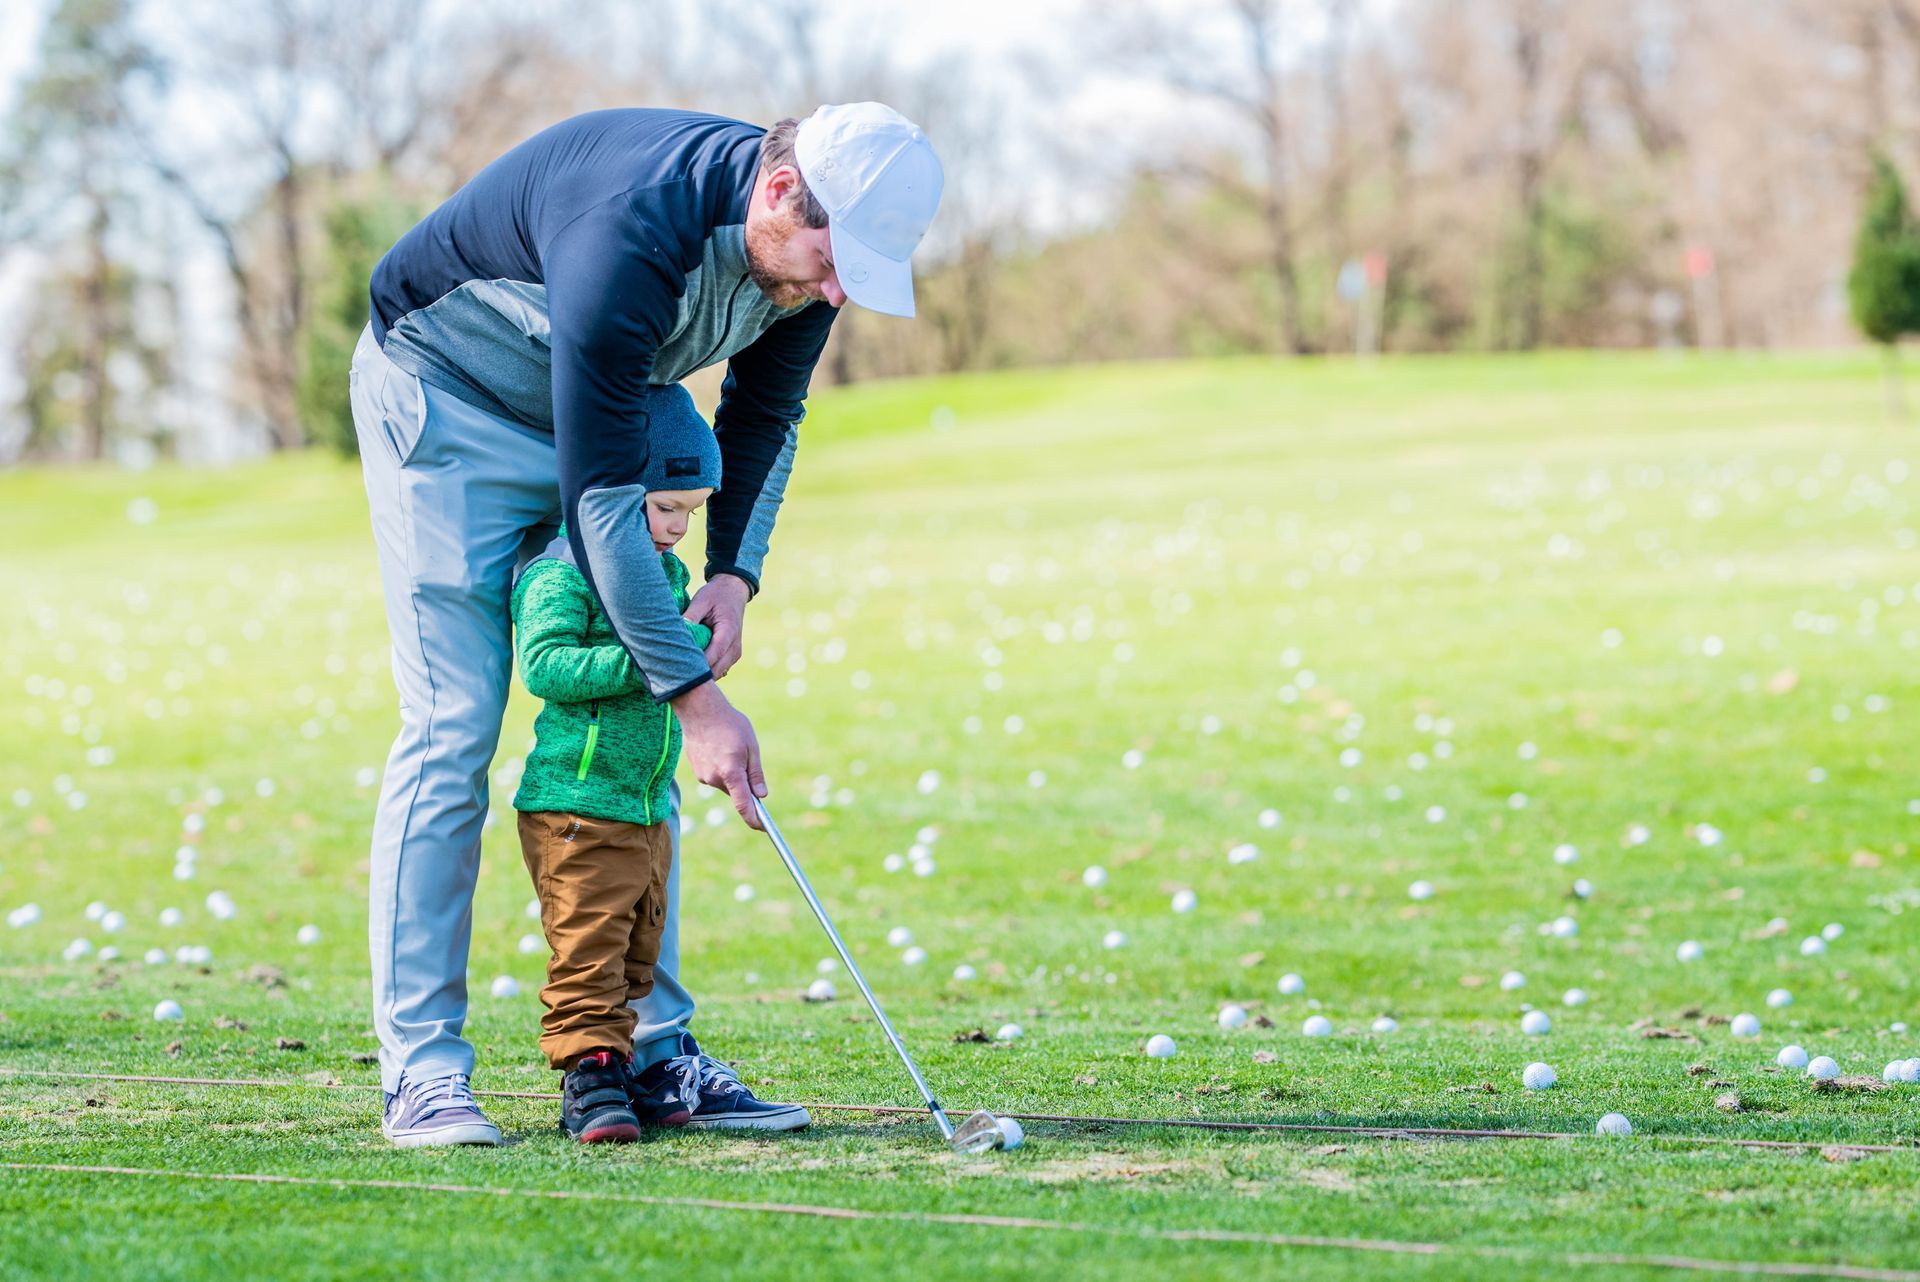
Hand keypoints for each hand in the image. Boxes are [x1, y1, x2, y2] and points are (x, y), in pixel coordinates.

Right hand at [671, 680, 766, 828]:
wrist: (699, 709)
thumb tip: (761, 795)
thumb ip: (755, 774)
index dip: (754, 819)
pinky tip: (720, 749)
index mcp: (731, 772)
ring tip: (731, 748)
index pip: (743, 805)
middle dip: (745, 786)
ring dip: (733, 775)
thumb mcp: (751, 746)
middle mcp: (714, 778)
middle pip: (736, 793)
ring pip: (725, 784)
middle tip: (749, 764)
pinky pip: (715, 777)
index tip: (764, 827)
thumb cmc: (729, 724)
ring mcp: (703, 776)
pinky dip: (722, 769)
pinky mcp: (697, 771)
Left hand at [684, 573, 750, 678]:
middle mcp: (735, 648)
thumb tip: (677, 632)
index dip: (697, 665)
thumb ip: (691, 616)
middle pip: (715, 670)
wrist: (733, 593)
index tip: (677, 668)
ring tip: (678, 671)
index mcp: (729, 632)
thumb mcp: (702, 600)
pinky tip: (688, 666)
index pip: (714, 654)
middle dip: (695, 674)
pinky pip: (717, 671)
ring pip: (716, 674)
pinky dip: (704, 672)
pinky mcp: (730, 658)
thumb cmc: (716, 596)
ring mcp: (734, 655)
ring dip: (700, 674)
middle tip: (672, 673)